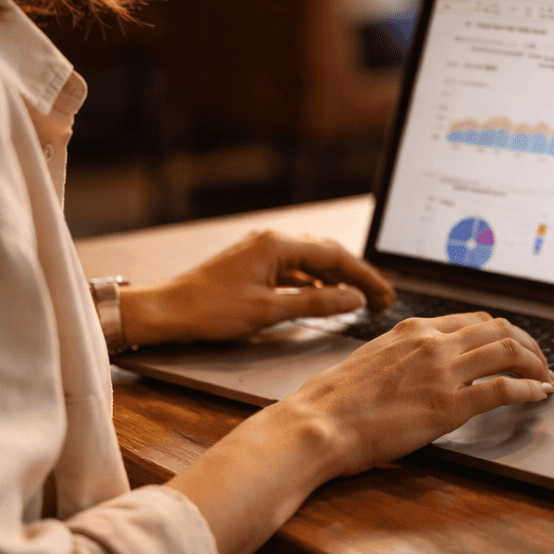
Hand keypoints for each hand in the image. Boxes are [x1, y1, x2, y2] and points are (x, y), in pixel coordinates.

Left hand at [119, 230, 394, 344]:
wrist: (167, 310)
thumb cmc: (211, 310)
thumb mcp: (269, 311)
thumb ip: (316, 305)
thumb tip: (353, 299)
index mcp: (278, 245)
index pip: (335, 256)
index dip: (365, 277)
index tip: (386, 295)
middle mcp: (272, 242)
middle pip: (327, 256)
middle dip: (357, 277)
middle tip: (382, 300)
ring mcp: (262, 252)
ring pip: (311, 264)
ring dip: (337, 282)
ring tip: (361, 301)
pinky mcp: (254, 266)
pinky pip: (294, 272)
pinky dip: (315, 286)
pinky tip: (325, 300)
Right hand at [164, 310, 552, 553]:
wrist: (318, 423)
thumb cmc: (334, 401)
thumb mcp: (371, 361)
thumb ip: (401, 356)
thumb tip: (417, 366)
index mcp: (413, 329)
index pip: (473, 320)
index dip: (502, 332)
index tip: (514, 345)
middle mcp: (432, 342)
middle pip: (499, 330)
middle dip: (528, 344)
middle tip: (540, 361)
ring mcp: (442, 372)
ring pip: (509, 352)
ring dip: (536, 364)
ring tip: (546, 378)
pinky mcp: (449, 405)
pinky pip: (503, 389)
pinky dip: (529, 390)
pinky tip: (539, 396)